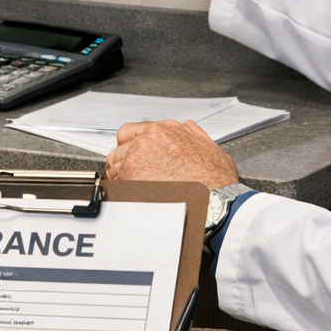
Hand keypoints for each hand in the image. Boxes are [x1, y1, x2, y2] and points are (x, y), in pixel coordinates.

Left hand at [105, 119, 239, 188]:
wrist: (214, 202)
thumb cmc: (215, 180)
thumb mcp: (210, 147)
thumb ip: (194, 135)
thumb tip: (188, 129)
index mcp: (164, 130)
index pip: (131, 132)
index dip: (130, 146)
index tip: (133, 156)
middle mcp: (147, 141)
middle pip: (120, 148)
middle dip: (124, 162)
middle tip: (132, 176)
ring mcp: (136, 159)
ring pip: (114, 166)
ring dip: (120, 176)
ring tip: (132, 190)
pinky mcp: (130, 179)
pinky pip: (115, 184)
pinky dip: (120, 192)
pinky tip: (132, 199)